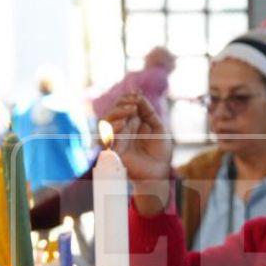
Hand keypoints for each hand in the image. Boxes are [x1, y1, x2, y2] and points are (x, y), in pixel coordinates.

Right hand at [104, 92, 173, 215]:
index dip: (127, 98)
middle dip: (122, 103)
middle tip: (135, 102)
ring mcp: (117, 140)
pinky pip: (106, 139)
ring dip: (117, 113)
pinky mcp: (114, 152)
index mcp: (132, 123)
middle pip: (113, 112)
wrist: (159, 172)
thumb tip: (138, 96)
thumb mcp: (158, 127)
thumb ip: (148, 112)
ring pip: (106, 122)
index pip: (123, 106)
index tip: (137, 93)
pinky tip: (123, 123)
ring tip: (131, 110)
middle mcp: (122, 130)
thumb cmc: (160, 151)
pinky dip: (112, 129)